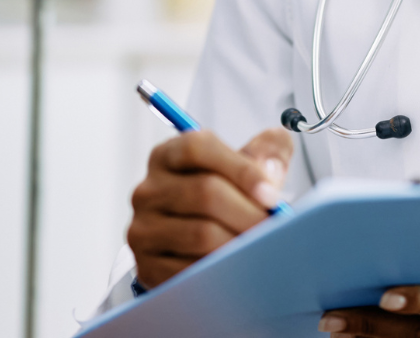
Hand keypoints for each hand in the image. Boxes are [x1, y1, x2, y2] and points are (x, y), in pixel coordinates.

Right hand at [126, 126, 291, 287]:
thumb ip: (266, 152)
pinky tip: (239, 266)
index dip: (240, 169)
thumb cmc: (223, 198)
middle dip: (249, 211)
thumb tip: (273, 165)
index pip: (198, 148)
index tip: (271, 194)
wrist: (197, 246)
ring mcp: (144, 229)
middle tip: (276, 226)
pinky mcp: (147, 266)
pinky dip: (222, 270)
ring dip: (239, 242)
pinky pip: (190, 270)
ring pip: (201, 234)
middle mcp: (148, 190)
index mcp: (168, 156)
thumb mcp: (241, 167)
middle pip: (204, 192)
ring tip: (263, 246)